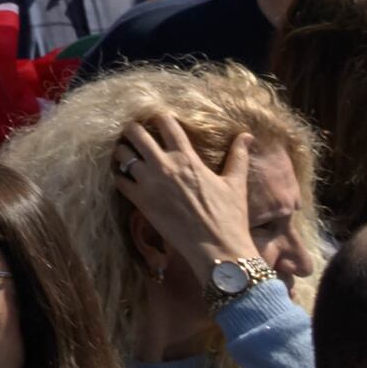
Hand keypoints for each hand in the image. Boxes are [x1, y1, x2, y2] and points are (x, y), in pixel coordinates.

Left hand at [114, 111, 259, 280]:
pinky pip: (119, 180)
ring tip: (127, 154)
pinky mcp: (140, 201)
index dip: (159, 117)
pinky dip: (119, 176)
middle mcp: (164, 166)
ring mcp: (149, 183)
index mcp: (187, 158)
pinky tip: (125, 178)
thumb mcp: (235, 184)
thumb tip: (247, 135)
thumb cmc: (229, 217)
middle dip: (132, 129)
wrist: (218, 249)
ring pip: (122, 154)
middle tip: (133, 134)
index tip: (156, 119)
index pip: (165, 123)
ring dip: (122, 151)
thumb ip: (238, 156)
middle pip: (135, 133)